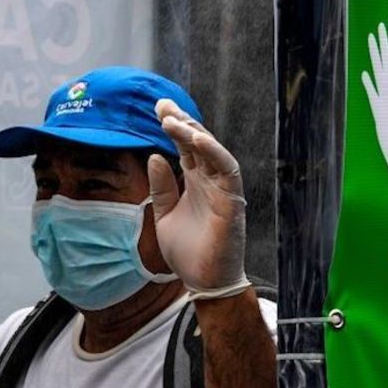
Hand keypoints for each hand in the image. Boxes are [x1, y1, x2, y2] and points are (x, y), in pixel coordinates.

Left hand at [148, 100, 246, 292]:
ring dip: (194, 133)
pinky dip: (214, 152)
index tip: (157, 108)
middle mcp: (210, 181)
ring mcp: (222, 189)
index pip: (185, 147)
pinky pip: (227, 169)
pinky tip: (198, 139)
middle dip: (181, 121)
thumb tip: (155, 156)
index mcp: (195, 182)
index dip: (173, 126)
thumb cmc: (188, 253)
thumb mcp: (164, 215)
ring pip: (212, 151)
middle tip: (162, 105)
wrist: (204, 282)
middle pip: (198, 142)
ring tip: (173, 120)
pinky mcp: (232, 201)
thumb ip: (162, 187)